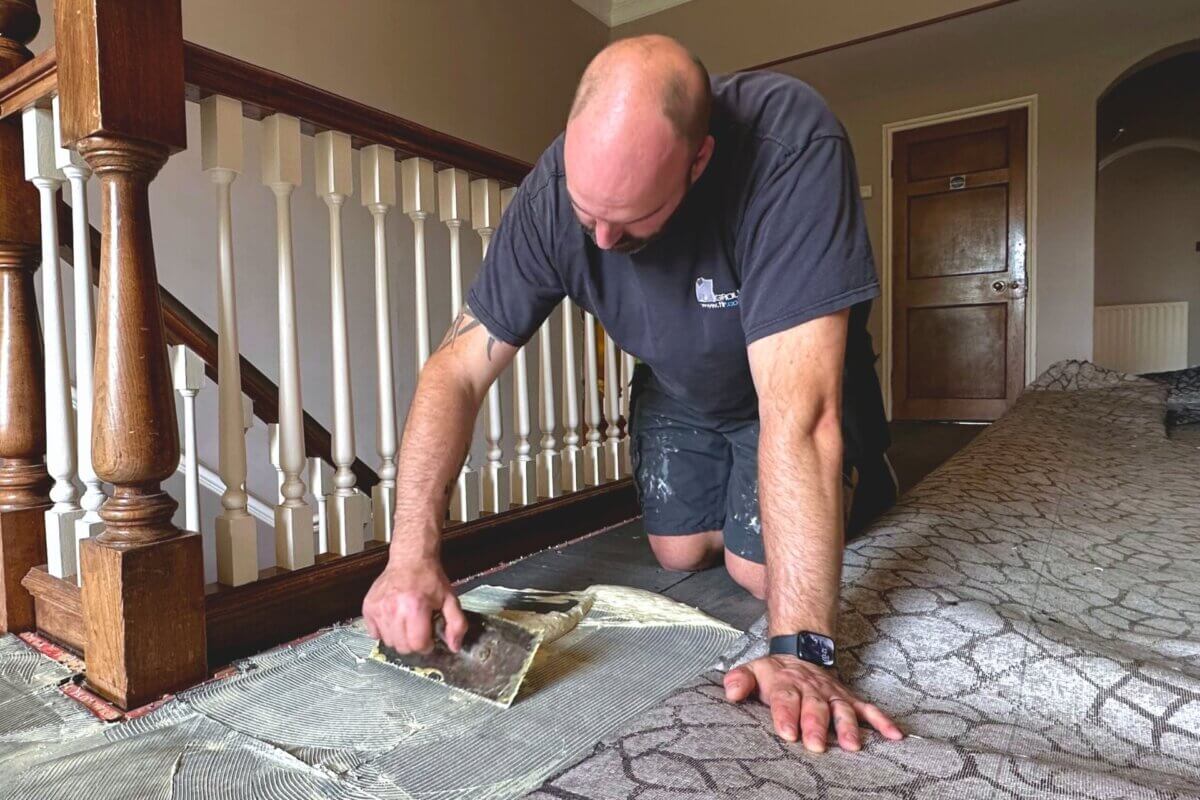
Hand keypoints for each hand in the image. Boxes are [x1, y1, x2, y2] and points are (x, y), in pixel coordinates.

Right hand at [362, 559, 467, 654]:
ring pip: (388, 642)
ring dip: (399, 637)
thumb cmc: (429, 577)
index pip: (417, 645)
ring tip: (407, 622)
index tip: (429, 638)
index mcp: (415, 608)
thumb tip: (454, 646)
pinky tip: (394, 620)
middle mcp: (394, 609)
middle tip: (419, 629)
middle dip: (413, 643)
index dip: (427, 645)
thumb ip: (457, 624)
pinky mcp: (369, 607)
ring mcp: (379, 608)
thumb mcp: (450, 599)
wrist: (410, 559)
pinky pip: (374, 633)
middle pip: (402, 647)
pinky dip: (384, 631)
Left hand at [723, 654, 902, 751]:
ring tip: (852, 745)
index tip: (787, 732)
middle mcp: (812, 690)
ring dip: (847, 726)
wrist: (800, 653)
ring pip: (842, 709)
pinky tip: (895, 735)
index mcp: (786, 684)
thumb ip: (740, 681)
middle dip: (816, 725)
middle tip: (817, 745)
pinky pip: (868, 709)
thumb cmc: (775, 673)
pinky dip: (882, 721)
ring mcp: (833, 694)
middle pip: (814, 707)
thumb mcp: (753, 670)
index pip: (785, 699)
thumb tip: (730, 691)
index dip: (786, 714)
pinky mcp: (849, 699)